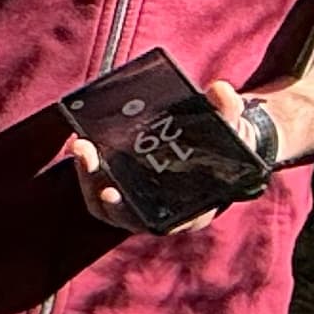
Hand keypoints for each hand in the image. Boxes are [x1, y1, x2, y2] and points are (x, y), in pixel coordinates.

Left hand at [63, 79, 299, 234]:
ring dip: (88, 175)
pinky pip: (100, 185)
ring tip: (79, 145)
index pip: (161, 223)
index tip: (110, 193)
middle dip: (100, 189)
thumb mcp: (234, 127)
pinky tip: (81, 142)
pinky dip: (89, 166)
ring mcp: (141, 203)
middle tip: (87, 154)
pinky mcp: (125, 186)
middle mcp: (163, 214)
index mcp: (194, 211)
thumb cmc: (228, 141)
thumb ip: (228, 112)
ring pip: (105, 201)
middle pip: (123, 214)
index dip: (133, 213)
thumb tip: (220, 90)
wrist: (222, 138)